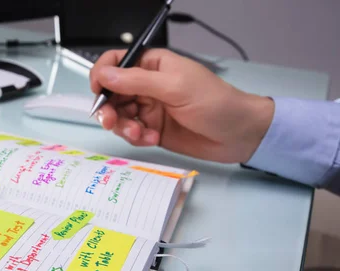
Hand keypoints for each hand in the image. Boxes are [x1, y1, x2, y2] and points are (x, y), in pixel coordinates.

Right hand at [90, 49, 274, 163]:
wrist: (239, 135)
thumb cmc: (215, 103)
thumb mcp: (175, 87)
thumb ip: (137, 81)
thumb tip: (104, 75)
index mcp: (152, 65)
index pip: (116, 63)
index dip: (102, 75)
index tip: (99, 91)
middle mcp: (147, 85)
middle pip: (112, 94)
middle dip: (109, 108)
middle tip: (111, 122)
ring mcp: (149, 109)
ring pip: (119, 116)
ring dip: (123, 127)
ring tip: (139, 134)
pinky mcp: (152, 130)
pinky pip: (131, 133)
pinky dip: (136, 138)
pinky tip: (151, 139)